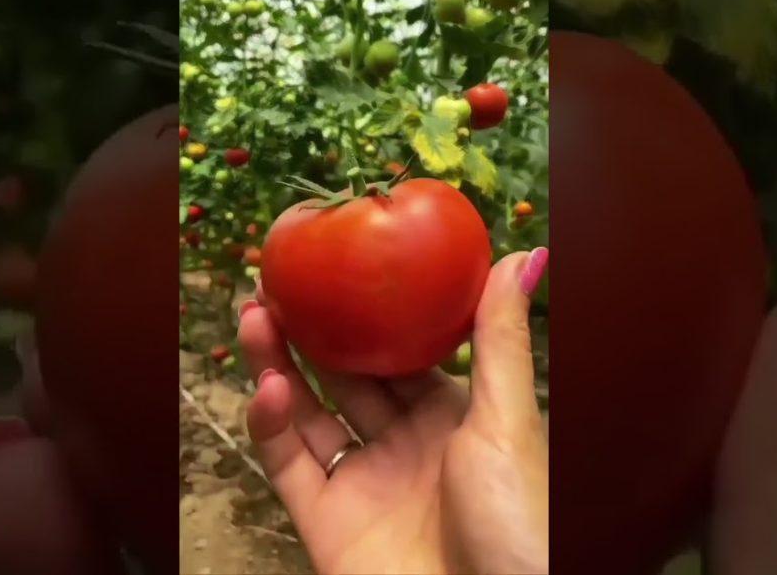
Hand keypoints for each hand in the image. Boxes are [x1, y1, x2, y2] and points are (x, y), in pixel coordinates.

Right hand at [238, 249, 550, 574]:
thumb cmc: (518, 523)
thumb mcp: (510, 421)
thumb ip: (499, 339)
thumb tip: (524, 254)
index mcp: (452, 417)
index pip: (400, 354)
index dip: (366, 313)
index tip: (335, 266)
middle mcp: (404, 446)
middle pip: (344, 377)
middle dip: (311, 331)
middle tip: (276, 281)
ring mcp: (363, 484)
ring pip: (307, 414)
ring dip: (278, 365)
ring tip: (253, 314)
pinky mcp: (326, 523)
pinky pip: (290, 466)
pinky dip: (271, 426)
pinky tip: (268, 387)